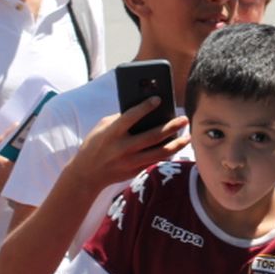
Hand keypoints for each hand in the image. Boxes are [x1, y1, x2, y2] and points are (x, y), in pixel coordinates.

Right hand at [68, 97, 189, 192]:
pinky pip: (156, 161)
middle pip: (152, 136)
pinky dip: (168, 154)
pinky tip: (176, 146)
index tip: (159, 99)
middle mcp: (122, 148)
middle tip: (184, 119)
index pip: (131, 117)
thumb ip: (121, 118)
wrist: (86, 174)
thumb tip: (144, 109)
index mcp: (112, 133)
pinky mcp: (135, 171)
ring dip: (177, 144)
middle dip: (171, 127)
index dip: (145, 107)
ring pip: (160, 153)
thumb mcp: (102, 127)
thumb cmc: (95, 144)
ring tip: (187, 136)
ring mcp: (130, 162)